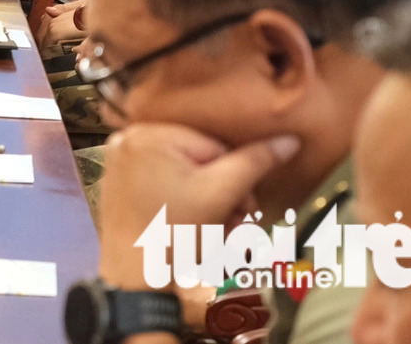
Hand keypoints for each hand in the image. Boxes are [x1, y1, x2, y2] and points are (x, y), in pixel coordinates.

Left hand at [96, 122, 299, 287]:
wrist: (135, 278)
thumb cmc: (174, 234)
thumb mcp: (221, 194)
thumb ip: (254, 163)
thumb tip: (289, 140)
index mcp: (149, 132)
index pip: (215, 146)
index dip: (237, 179)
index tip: (246, 210)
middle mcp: (130, 139)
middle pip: (199, 161)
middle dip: (225, 194)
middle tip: (234, 224)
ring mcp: (122, 162)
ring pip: (185, 175)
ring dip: (210, 203)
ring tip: (218, 232)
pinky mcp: (121, 183)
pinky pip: (164, 184)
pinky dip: (185, 204)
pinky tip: (196, 229)